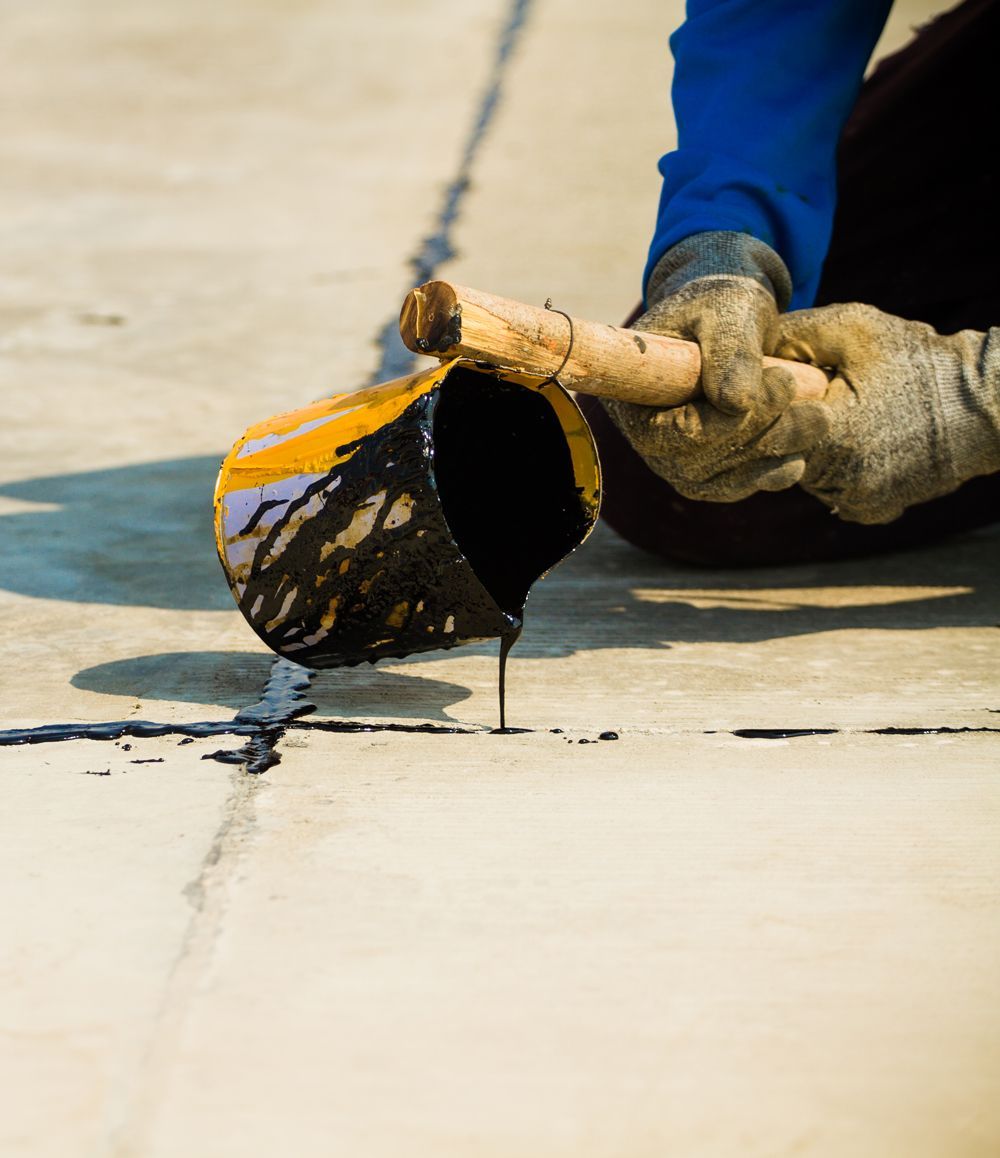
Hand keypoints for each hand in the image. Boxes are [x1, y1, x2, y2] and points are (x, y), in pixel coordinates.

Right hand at [604, 231, 829, 500]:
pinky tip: (801, 452)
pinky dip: (772, 471)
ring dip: (770, 452)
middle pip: (693, 461)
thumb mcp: (730, 308)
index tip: (779, 382)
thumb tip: (734, 404)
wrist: (733, 320)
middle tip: (802, 394)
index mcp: (630, 394)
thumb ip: (732, 348)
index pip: (664, 432)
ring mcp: (673, 459)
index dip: (716, 423)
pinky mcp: (706, 473)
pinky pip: (736, 485)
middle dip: (754, 433)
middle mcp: (644, 435)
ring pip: (719, 479)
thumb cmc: (722, 305)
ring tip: (816, 418)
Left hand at [775, 303, 999, 523]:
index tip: (771, 387)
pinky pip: (832, 490)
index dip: (760, 405)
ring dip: (808, 450)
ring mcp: (854, 500)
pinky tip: (858, 440)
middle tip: (809, 399)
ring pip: (802, 474)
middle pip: (776, 455)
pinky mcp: (871, 510)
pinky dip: (836, 469)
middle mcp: (836, 479)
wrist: (985, 405)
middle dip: (782, 428)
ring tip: (841, 415)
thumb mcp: (852, 329)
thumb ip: (789, 337)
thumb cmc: (916, 358)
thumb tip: (740, 350)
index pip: (759, 427)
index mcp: (826, 435)